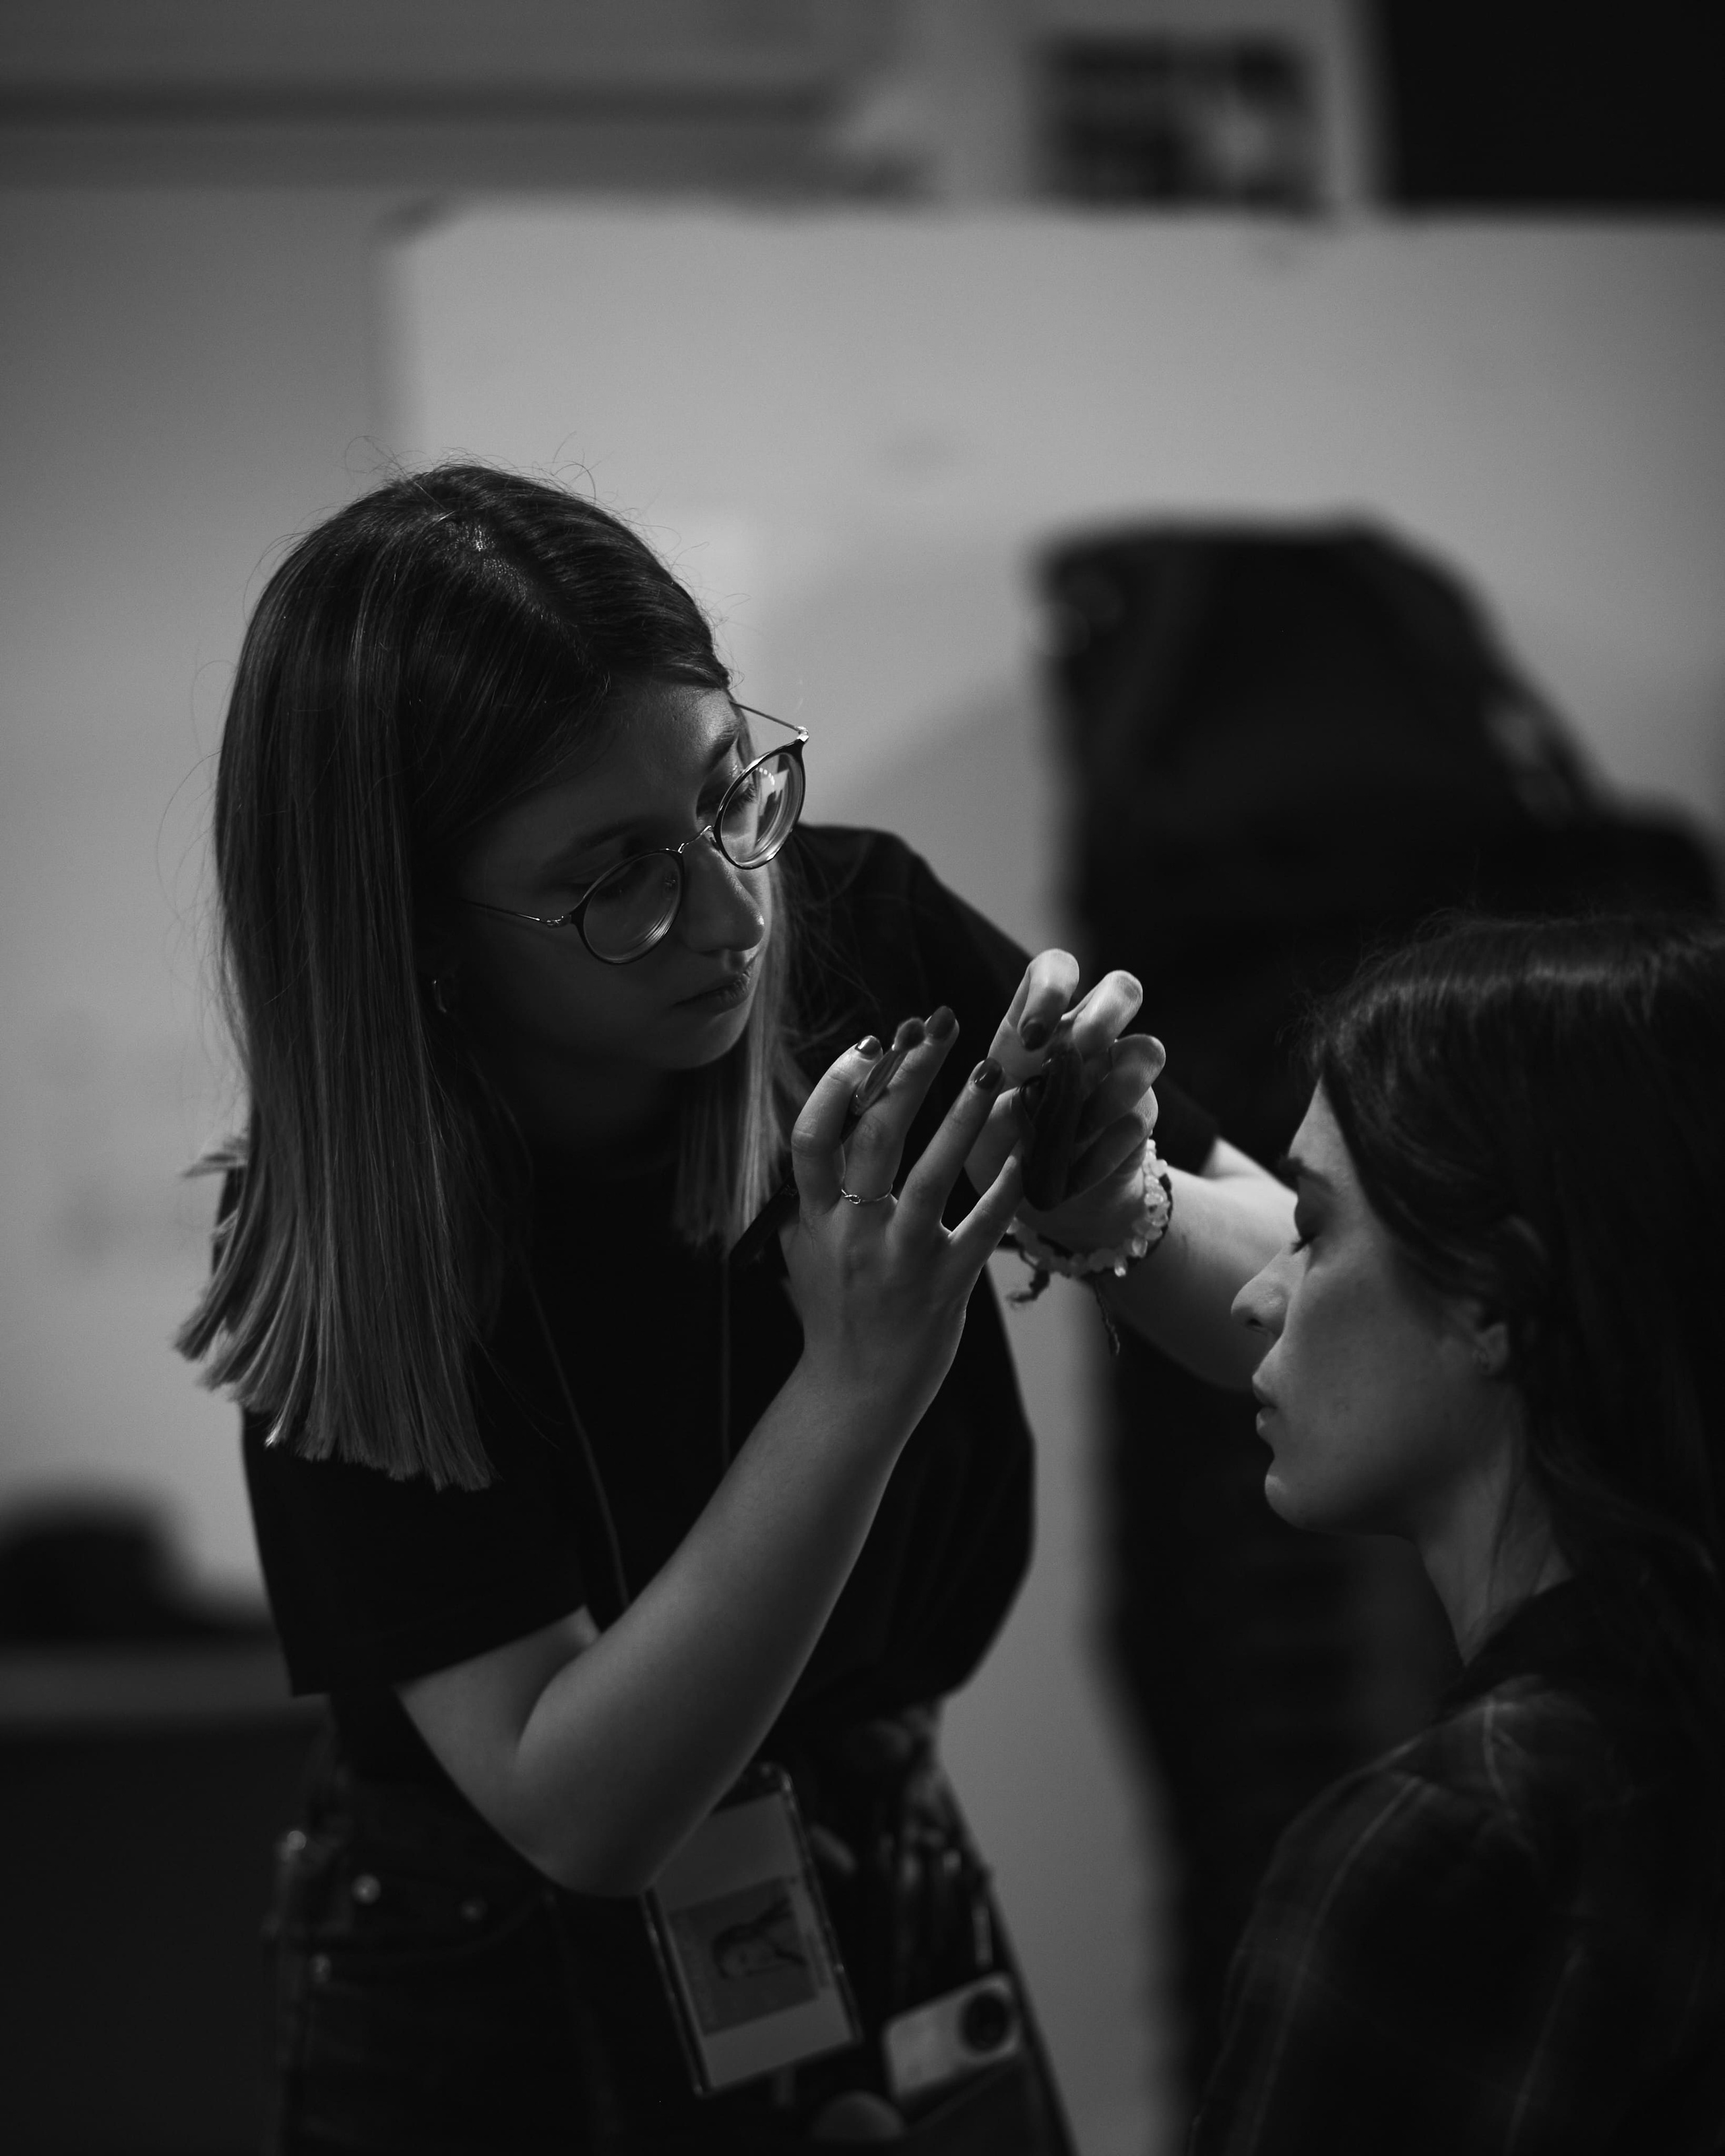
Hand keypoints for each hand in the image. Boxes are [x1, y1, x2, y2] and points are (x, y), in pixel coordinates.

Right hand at [779, 1010, 1023, 1427]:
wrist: (853, 1392)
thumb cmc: (832, 1309)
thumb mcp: (805, 1244)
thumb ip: (811, 1187)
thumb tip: (830, 1111)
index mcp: (814, 1218)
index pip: (813, 1137)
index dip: (837, 1084)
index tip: (870, 1043)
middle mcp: (853, 1234)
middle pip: (875, 1138)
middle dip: (908, 1074)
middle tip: (939, 1026)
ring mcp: (901, 1260)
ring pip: (933, 1175)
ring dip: (964, 1117)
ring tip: (992, 1071)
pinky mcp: (946, 1286)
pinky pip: (981, 1227)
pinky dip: (1002, 1187)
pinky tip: (1023, 1151)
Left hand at [963, 952, 1165, 1247]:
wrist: (1040, 1204)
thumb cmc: (997, 1152)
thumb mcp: (973, 1131)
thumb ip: (986, 1108)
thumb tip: (1015, 1095)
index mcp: (1037, 1026)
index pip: (1055, 970)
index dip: (1052, 987)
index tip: (1032, 1037)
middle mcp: (1086, 1039)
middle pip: (1123, 989)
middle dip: (1106, 1016)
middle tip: (1080, 1052)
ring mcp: (1119, 1075)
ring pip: (1150, 1049)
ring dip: (1114, 1091)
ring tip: (1074, 1129)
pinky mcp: (1140, 1117)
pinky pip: (1139, 1119)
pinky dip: (1103, 1151)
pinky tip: (1070, 1177)